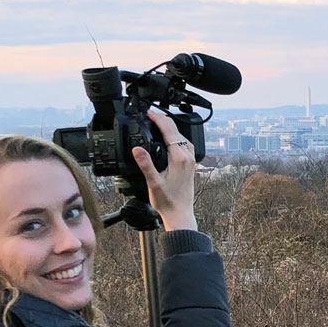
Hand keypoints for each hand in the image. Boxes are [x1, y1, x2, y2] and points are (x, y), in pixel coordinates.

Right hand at [132, 109, 197, 231]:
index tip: (148, 112)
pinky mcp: (190, 164)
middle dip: (162, 120)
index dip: (157, 118)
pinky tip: (167, 138)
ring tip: (156, 122)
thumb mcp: (153, 182)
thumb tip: (137, 148)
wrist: (180, 214)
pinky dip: (174, 136)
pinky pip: (183, 143)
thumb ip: (145, 163)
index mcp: (180, 157)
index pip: (169, 129)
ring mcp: (190, 159)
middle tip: (149, 114)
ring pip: (180, 135)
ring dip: (168, 127)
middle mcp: (188, 156)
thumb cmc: (168, 201)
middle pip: (176, 129)